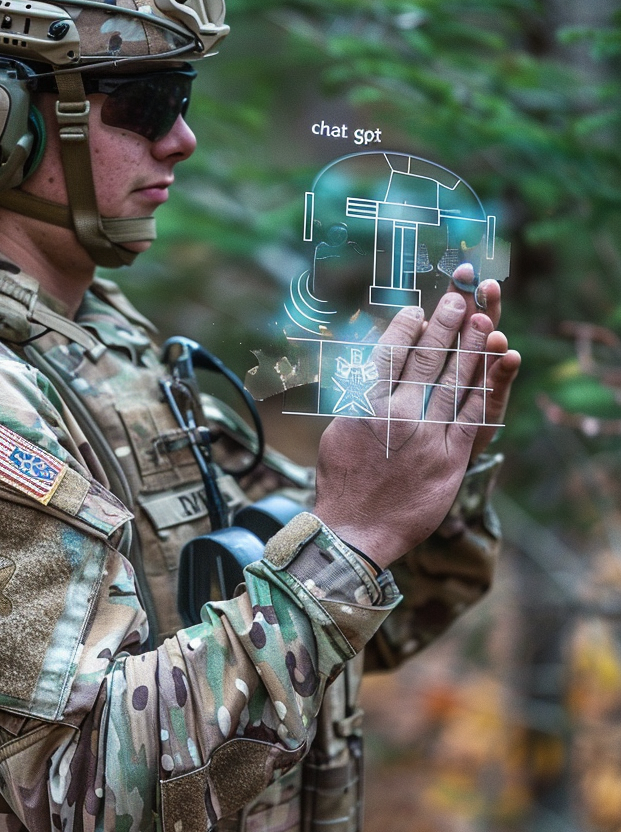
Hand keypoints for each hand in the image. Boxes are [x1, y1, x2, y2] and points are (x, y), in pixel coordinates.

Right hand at [312, 269, 520, 567]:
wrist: (355, 533)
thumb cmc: (342, 484)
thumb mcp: (337, 433)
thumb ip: (356, 398)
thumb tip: (370, 366)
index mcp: (365, 408)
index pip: (389, 355)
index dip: (406, 327)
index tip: (417, 310)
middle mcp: (396, 417)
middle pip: (426, 360)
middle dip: (444, 324)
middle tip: (458, 298)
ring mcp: (425, 437)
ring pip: (453, 381)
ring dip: (470, 346)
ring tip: (480, 318)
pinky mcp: (449, 459)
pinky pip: (472, 414)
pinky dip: (484, 386)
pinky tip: (493, 362)